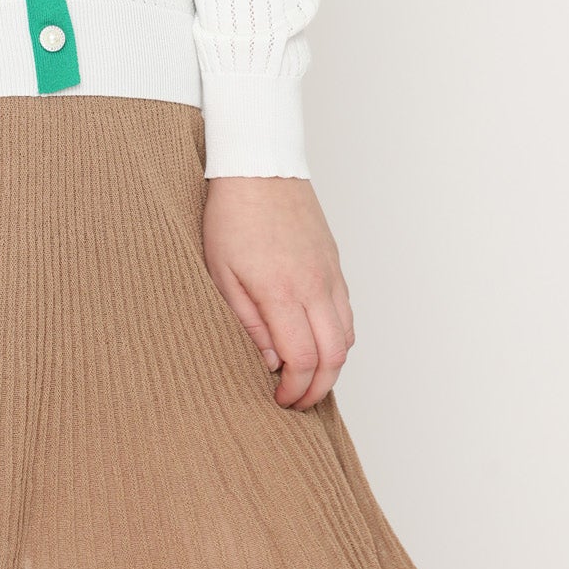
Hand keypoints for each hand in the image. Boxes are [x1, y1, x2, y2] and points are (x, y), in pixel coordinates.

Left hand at [201, 177, 355, 410]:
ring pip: (348, 336)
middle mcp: (315, 286)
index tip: (279, 400)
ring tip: (305, 377)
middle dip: (319, 389)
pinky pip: (347, 312)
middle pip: (335, 357)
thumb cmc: (231, 216)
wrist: (258, 166)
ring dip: (332, 365)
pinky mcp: (334, 262)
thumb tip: (270, 361)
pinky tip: (315, 340)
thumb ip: (246, 321)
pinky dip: (338, 337)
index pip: (303, 359)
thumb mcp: (220, 272)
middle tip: (297, 402)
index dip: (295, 390)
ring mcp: (330, 273)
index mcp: (283, 291)